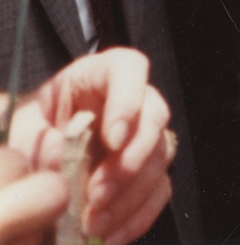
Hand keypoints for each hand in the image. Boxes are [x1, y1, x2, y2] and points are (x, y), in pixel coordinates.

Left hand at [11, 49, 173, 244]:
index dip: (129, 100)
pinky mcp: (145, 172)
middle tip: (97, 195)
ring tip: (95, 225)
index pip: (128, 69)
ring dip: (132, 195)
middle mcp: (128, 101)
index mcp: (95, 77)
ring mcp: (141, 137)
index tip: (113, 139)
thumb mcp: (21, 129)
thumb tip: (61, 156)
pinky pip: (159, 191)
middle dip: (131, 160)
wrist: (28, 165)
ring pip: (160, 156)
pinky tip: (111, 235)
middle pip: (154, 115)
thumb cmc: (26, 136)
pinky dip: (138, 217)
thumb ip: (37, 139)